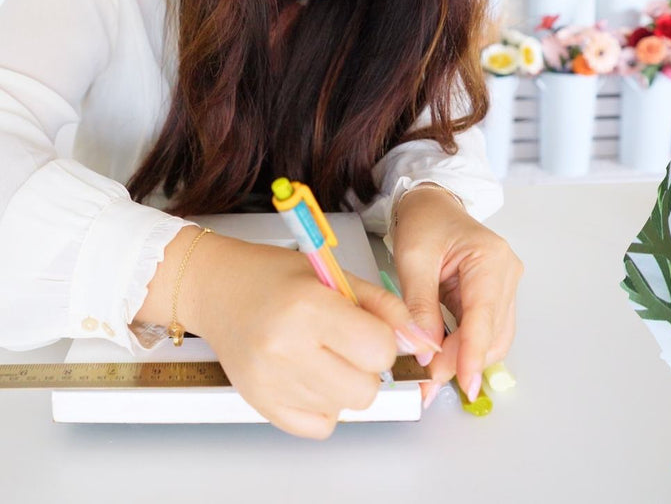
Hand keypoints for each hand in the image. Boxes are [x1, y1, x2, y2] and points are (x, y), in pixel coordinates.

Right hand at [189, 236, 436, 438]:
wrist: (219, 290)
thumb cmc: (275, 278)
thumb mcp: (338, 275)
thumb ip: (385, 308)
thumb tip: (421, 340)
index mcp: (310, 309)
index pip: (379, 351)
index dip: (384, 342)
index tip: (371, 331)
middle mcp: (286, 349)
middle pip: (365, 389)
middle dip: (367, 368)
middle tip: (347, 345)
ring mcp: (270, 381)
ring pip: (345, 409)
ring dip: (345, 385)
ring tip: (323, 355)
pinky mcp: (260, 403)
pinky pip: (319, 426)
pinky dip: (324, 407)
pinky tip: (311, 376)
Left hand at [390, 185, 522, 406]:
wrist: (434, 206)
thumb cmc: (426, 222)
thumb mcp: (413, 259)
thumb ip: (419, 306)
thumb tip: (423, 348)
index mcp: (489, 258)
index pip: (483, 316)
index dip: (472, 354)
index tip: (463, 383)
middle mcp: (506, 273)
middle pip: (491, 333)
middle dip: (461, 361)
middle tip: (427, 382)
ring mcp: (506, 285)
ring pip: (494, 338)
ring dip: (464, 358)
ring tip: (432, 373)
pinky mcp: (498, 296)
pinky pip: (487, 331)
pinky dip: (466, 348)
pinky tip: (445, 356)